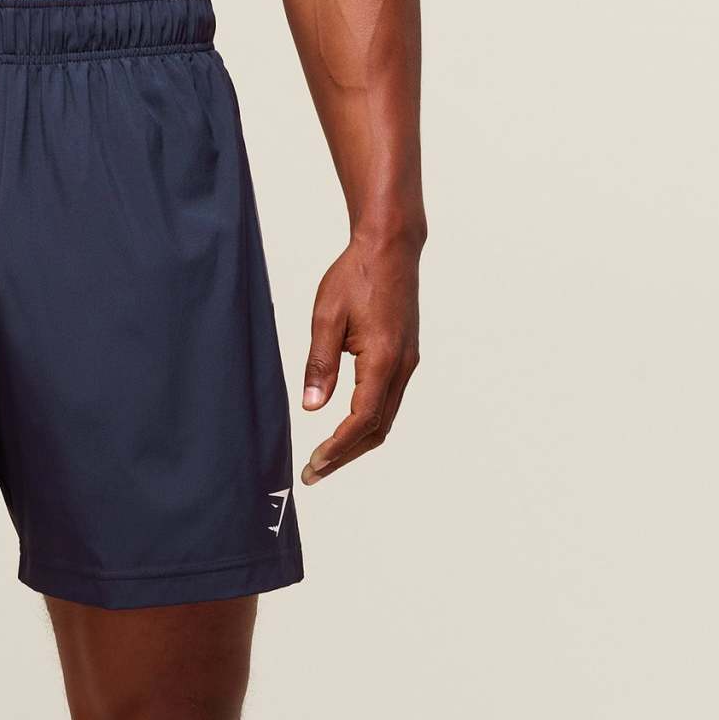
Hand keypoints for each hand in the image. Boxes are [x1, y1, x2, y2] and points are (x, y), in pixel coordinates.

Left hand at [300, 233, 420, 484]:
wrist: (391, 245)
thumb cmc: (356, 274)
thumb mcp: (326, 316)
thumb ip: (319, 364)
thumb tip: (312, 407)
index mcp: (383, 358)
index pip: (361, 419)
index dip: (337, 447)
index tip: (314, 464)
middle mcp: (402, 366)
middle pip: (377, 429)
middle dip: (345, 456)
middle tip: (313, 473)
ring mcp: (407, 362)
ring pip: (384, 419)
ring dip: (356, 444)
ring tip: (325, 459)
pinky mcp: (404, 357)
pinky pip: (388, 402)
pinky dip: (366, 424)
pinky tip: (345, 430)